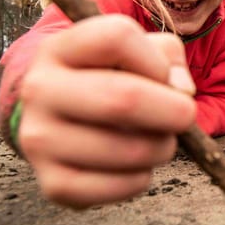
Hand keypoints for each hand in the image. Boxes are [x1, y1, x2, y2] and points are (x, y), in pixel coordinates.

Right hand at [17, 15, 196, 208]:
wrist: (61, 121)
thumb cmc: (113, 78)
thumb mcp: (138, 51)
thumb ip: (168, 56)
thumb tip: (180, 92)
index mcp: (59, 48)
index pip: (117, 38)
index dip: (156, 61)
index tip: (163, 77)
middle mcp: (39, 90)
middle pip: (124, 99)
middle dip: (173, 112)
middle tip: (186, 118)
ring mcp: (39, 139)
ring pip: (129, 150)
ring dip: (162, 148)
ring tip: (157, 140)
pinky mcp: (53, 184)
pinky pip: (120, 187)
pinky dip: (142, 179)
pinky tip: (135, 166)